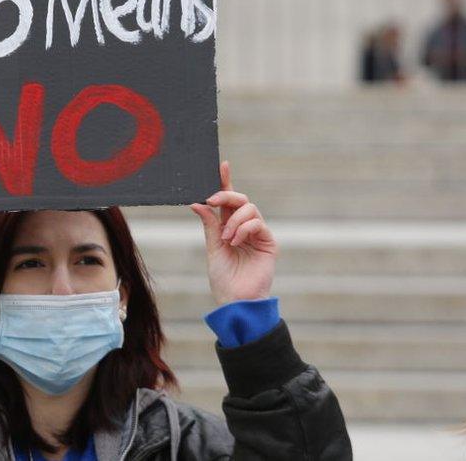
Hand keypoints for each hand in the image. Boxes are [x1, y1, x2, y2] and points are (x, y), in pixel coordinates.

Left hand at [190, 161, 277, 305]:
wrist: (236, 300)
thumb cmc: (223, 278)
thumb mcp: (213, 248)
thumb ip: (209, 224)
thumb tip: (197, 203)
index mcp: (227, 226)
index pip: (227, 201)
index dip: (226, 182)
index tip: (222, 165)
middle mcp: (243, 227)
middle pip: (240, 199)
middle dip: (226, 196)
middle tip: (213, 201)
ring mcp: (257, 234)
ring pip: (249, 209)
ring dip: (234, 220)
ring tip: (227, 238)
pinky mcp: (268, 242)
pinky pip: (258, 223)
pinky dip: (244, 228)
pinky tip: (235, 241)